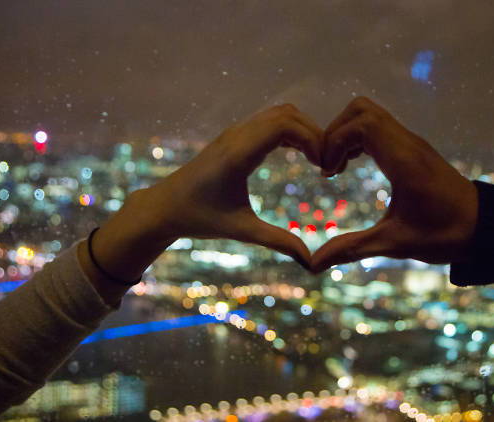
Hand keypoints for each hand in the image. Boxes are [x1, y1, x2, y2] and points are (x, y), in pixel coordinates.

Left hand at [83, 104, 322, 303]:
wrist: (164, 206)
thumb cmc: (200, 218)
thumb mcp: (242, 231)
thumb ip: (278, 242)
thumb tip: (310, 262)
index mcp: (238, 154)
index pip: (284, 125)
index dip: (312, 139)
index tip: (323, 166)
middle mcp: (237, 136)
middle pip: (288, 114)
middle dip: (314, 133)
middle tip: (328, 164)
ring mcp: (235, 133)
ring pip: (280, 114)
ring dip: (304, 130)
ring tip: (318, 159)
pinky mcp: (235, 136)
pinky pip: (270, 121)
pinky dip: (291, 131)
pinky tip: (301, 155)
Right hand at [310, 97, 478, 272]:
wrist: (484, 228)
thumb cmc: (445, 235)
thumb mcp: (396, 243)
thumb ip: (352, 248)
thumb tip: (313, 265)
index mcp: (404, 162)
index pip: (361, 125)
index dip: (335, 141)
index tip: (327, 172)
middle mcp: (408, 144)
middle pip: (362, 110)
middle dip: (336, 132)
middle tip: (327, 165)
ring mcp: (412, 143)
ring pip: (370, 114)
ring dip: (346, 133)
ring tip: (337, 166)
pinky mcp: (414, 148)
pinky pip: (379, 126)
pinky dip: (359, 138)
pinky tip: (352, 166)